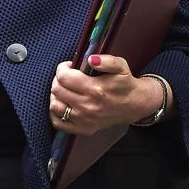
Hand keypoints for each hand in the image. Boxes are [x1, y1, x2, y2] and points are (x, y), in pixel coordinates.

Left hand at [49, 54, 169, 135]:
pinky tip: (63, 103)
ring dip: (56, 95)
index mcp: (95, 89)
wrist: (134, 105)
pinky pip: (58, 123)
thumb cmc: (124, 83)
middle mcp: (88, 107)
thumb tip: (91, 59)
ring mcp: (84, 120)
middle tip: (67, 76)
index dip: (62, 68)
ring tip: (65, 89)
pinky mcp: (83, 129)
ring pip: (54, 106)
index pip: (64, 77)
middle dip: (58, 79)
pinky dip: (56, 112)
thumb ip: (106, 60)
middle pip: (57, 90)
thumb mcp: (120, 66)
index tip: (69, 66)